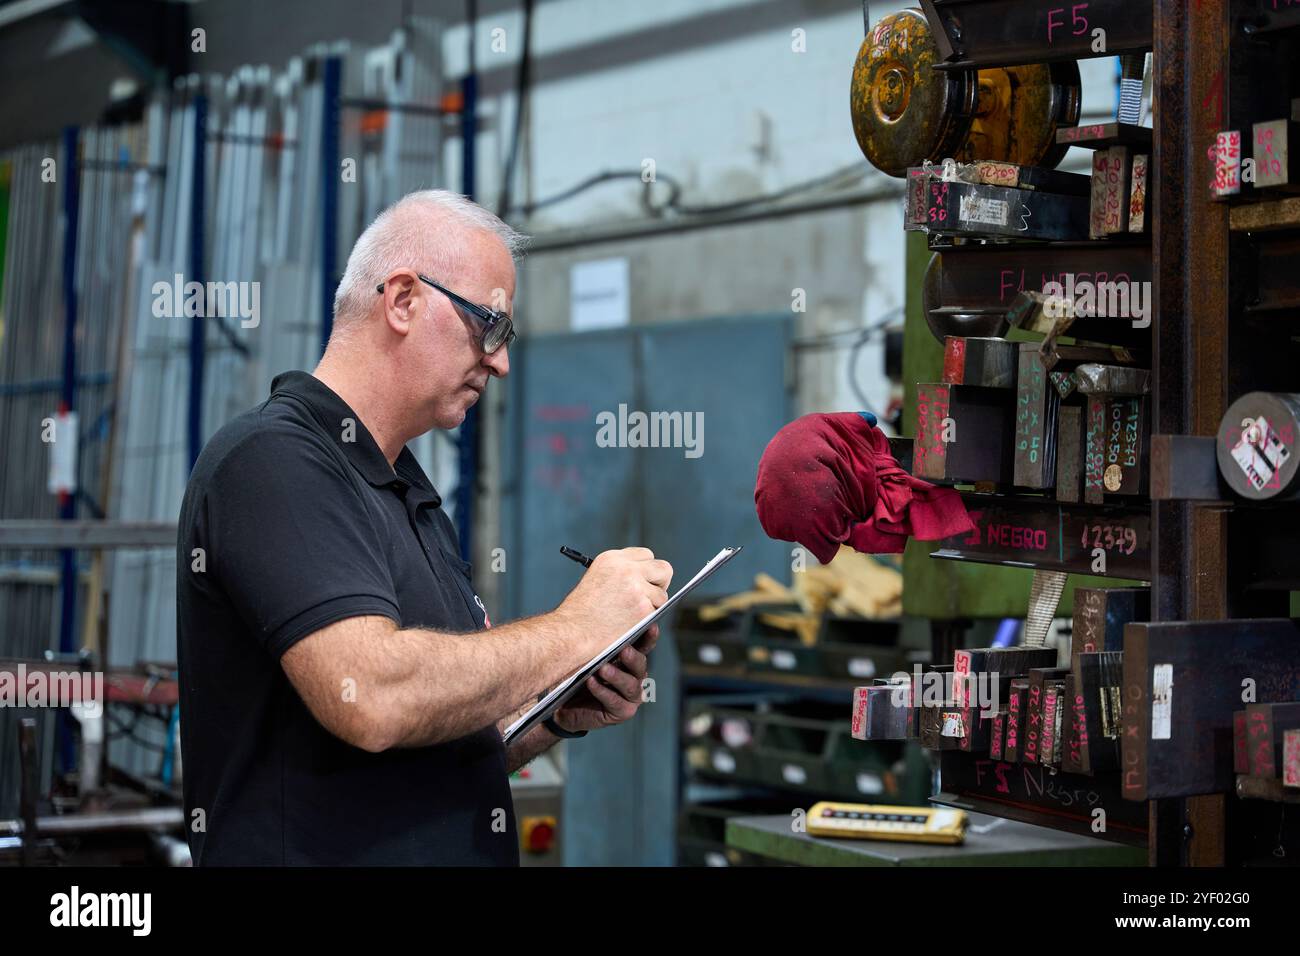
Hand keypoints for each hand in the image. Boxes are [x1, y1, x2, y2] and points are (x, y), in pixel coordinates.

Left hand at [551, 628, 658, 733]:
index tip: (650, 624)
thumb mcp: (587, 655)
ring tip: (602, 668)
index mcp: (631, 659)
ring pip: (631, 685)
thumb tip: (593, 617)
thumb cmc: (578, 674)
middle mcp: (636, 676)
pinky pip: (615, 701)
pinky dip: (602, 691)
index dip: (649, 636)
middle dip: (632, 657)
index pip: (644, 645)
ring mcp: (631, 696)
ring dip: (616, 676)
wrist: (565, 705)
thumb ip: (596, 642)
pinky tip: (591, 682)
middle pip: (640, 665)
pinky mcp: (623, 712)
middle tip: (623, 649)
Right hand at [555, 547, 672, 658]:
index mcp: (612, 559)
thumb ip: (619, 573)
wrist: (571, 632)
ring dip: (652, 606)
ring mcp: (637, 588)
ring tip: (631, 614)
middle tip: (652, 594)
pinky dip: (647, 620)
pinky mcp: (643, 608)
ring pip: (661, 595)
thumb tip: (643, 577)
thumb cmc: (579, 612)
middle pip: (663, 568)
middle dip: (661, 582)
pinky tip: (630, 623)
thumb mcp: (596, 578)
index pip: (646, 555)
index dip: (648, 569)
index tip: (646, 579)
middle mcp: (626, 569)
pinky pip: (656, 612)